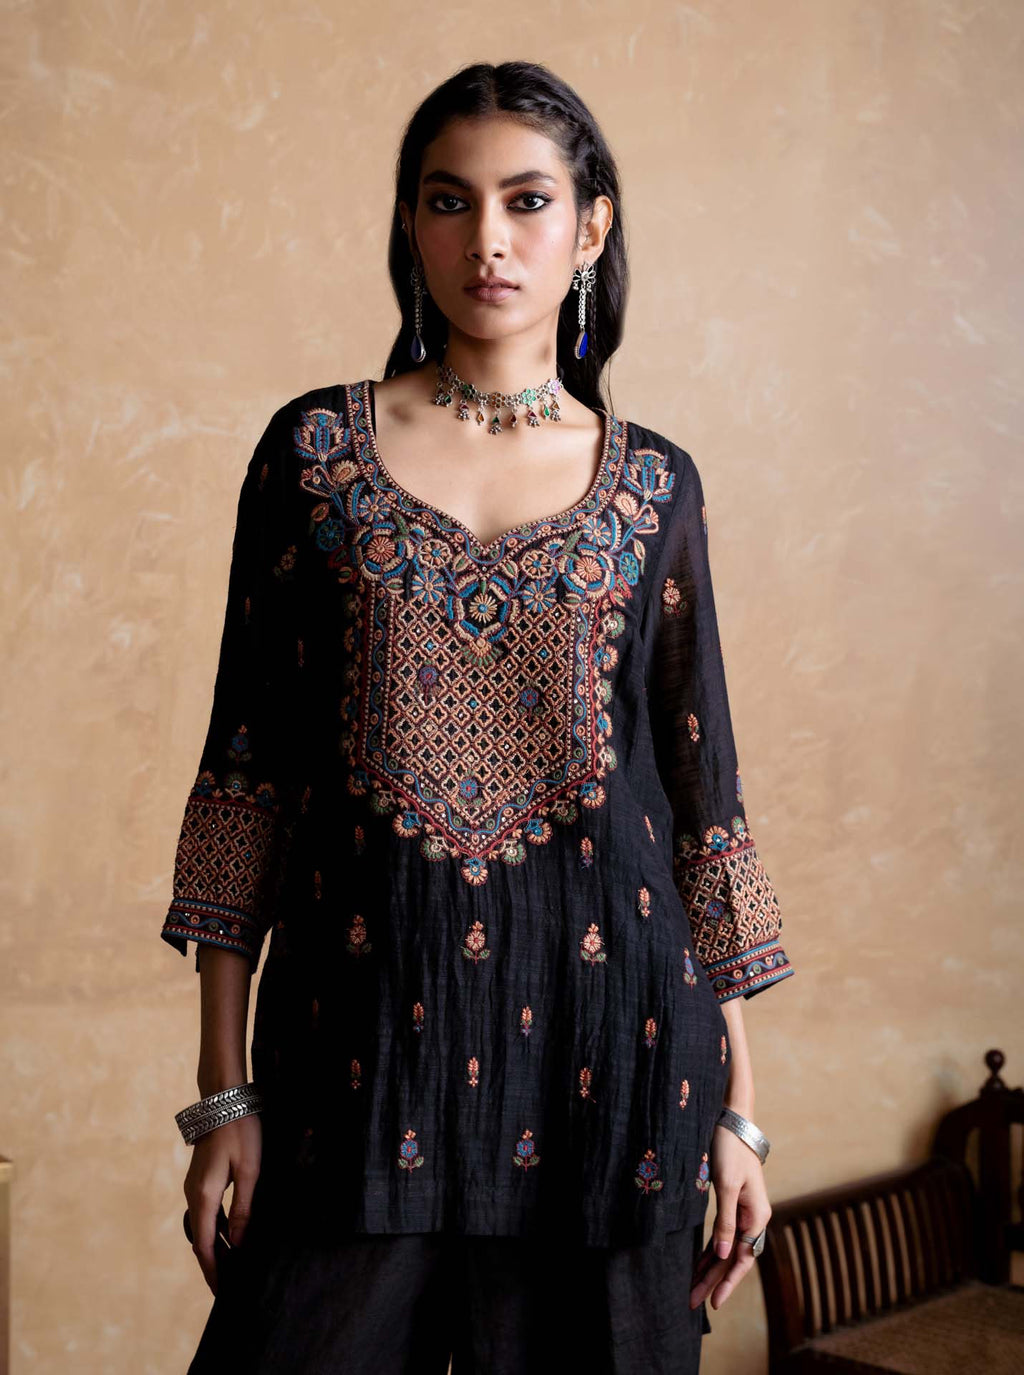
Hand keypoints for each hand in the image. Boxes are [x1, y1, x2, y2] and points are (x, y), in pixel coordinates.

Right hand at [184, 1112, 262, 1294]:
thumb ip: (243, 1208)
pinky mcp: (200, 1180)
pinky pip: (205, 1213)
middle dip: (214, 1264)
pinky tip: (230, 1237)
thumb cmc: (241, 1132)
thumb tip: (240, 1243)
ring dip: (215, 1247)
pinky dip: (215, 1230)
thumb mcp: (249, 1171)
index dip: (214, 1270)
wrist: (224, 1100)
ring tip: (233, 1266)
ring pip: (203, 1227)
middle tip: (230, 1285)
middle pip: (201, 1240)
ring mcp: (194, 1187)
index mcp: (204, 1196)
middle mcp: (193, 1195)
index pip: (205, 1246)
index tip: (222, 1291)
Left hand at [689, 1122, 770, 1311]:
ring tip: (693, 1289)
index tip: (713, 1302)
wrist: (733, 1123)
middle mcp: (753, 1219)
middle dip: (713, 1281)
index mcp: (757, 1217)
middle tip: (693, 1302)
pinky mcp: (732, 1205)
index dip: (727, 1282)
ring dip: (710, 1269)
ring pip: (726, 1249)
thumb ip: (726, 1221)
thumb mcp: (727, 1186)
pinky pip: (721, 1236)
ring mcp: (744, 1213)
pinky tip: (699, 1265)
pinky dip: (709, 1251)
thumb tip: (722, 1256)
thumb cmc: (730, 1151)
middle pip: (732, 1258)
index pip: (742, 1259)